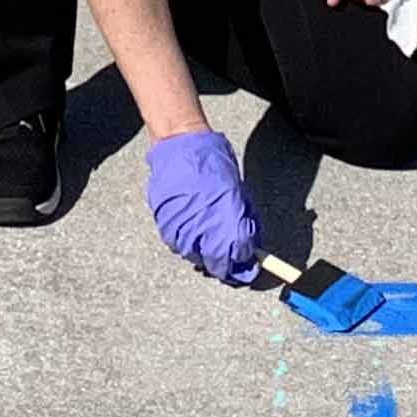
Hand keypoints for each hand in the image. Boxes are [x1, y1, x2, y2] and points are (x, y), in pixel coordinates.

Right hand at [143, 129, 260, 284]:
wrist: (182, 147)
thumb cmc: (214, 165)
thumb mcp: (238, 191)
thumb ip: (245, 221)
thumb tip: (250, 246)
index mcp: (229, 218)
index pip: (240, 255)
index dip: (244, 265)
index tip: (247, 268)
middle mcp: (206, 228)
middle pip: (217, 264)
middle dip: (225, 267)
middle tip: (228, 263)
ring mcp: (183, 228)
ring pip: (196, 259)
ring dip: (204, 257)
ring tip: (208, 243)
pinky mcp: (166, 225)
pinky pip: (177, 246)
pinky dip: (186, 246)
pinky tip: (191, 234)